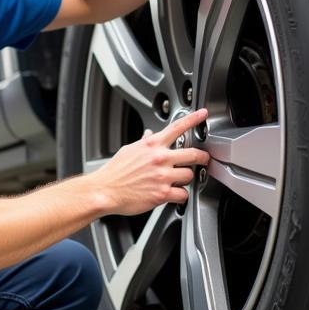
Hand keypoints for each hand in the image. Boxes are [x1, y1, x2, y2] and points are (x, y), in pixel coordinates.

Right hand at [92, 107, 210, 215]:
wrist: (105, 190)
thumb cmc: (114, 172)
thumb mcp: (129, 150)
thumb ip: (143, 142)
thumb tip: (149, 134)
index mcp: (151, 145)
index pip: (177, 127)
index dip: (193, 119)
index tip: (203, 114)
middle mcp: (159, 158)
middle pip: (194, 154)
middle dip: (202, 157)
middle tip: (203, 159)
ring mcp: (162, 176)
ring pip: (190, 175)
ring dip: (186, 179)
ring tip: (177, 181)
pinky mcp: (162, 194)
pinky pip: (183, 194)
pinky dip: (180, 196)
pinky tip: (173, 194)